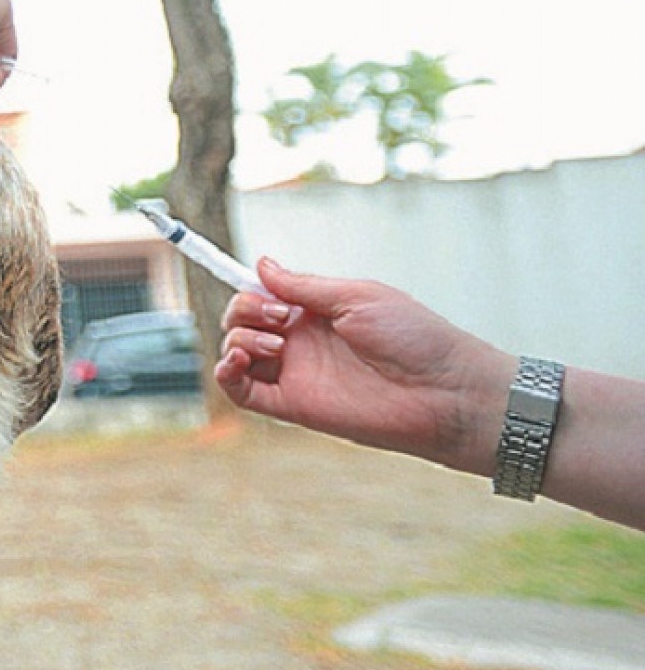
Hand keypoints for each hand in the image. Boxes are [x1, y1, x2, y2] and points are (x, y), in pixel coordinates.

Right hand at [217, 260, 513, 473]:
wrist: (444, 391)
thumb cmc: (414, 338)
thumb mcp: (357, 296)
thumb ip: (304, 286)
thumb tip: (261, 264)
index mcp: (316, 312)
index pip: (263, 295)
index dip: (250, 288)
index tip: (244, 277)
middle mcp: (300, 341)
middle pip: (241, 320)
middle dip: (244, 309)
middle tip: (279, 314)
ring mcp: (294, 373)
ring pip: (235, 351)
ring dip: (238, 338)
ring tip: (277, 343)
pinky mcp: (292, 405)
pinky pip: (241, 392)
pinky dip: (225, 373)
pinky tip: (239, 360)